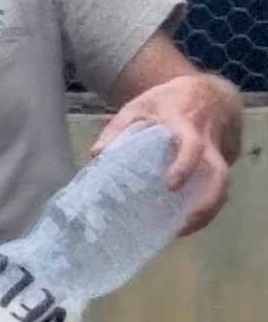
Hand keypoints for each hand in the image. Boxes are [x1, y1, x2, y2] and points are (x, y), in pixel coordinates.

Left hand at [92, 73, 237, 230]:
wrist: (208, 92)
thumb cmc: (168, 102)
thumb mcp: (140, 106)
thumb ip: (118, 128)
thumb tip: (97, 155)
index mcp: (187, 123)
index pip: (193, 145)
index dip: (184, 165)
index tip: (171, 186)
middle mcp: (208, 141)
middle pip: (219, 173)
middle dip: (207, 202)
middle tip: (184, 223)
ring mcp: (219, 154)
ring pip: (224, 184)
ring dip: (208, 210)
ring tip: (184, 229)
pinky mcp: (222, 165)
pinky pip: (219, 187)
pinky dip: (206, 207)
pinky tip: (187, 220)